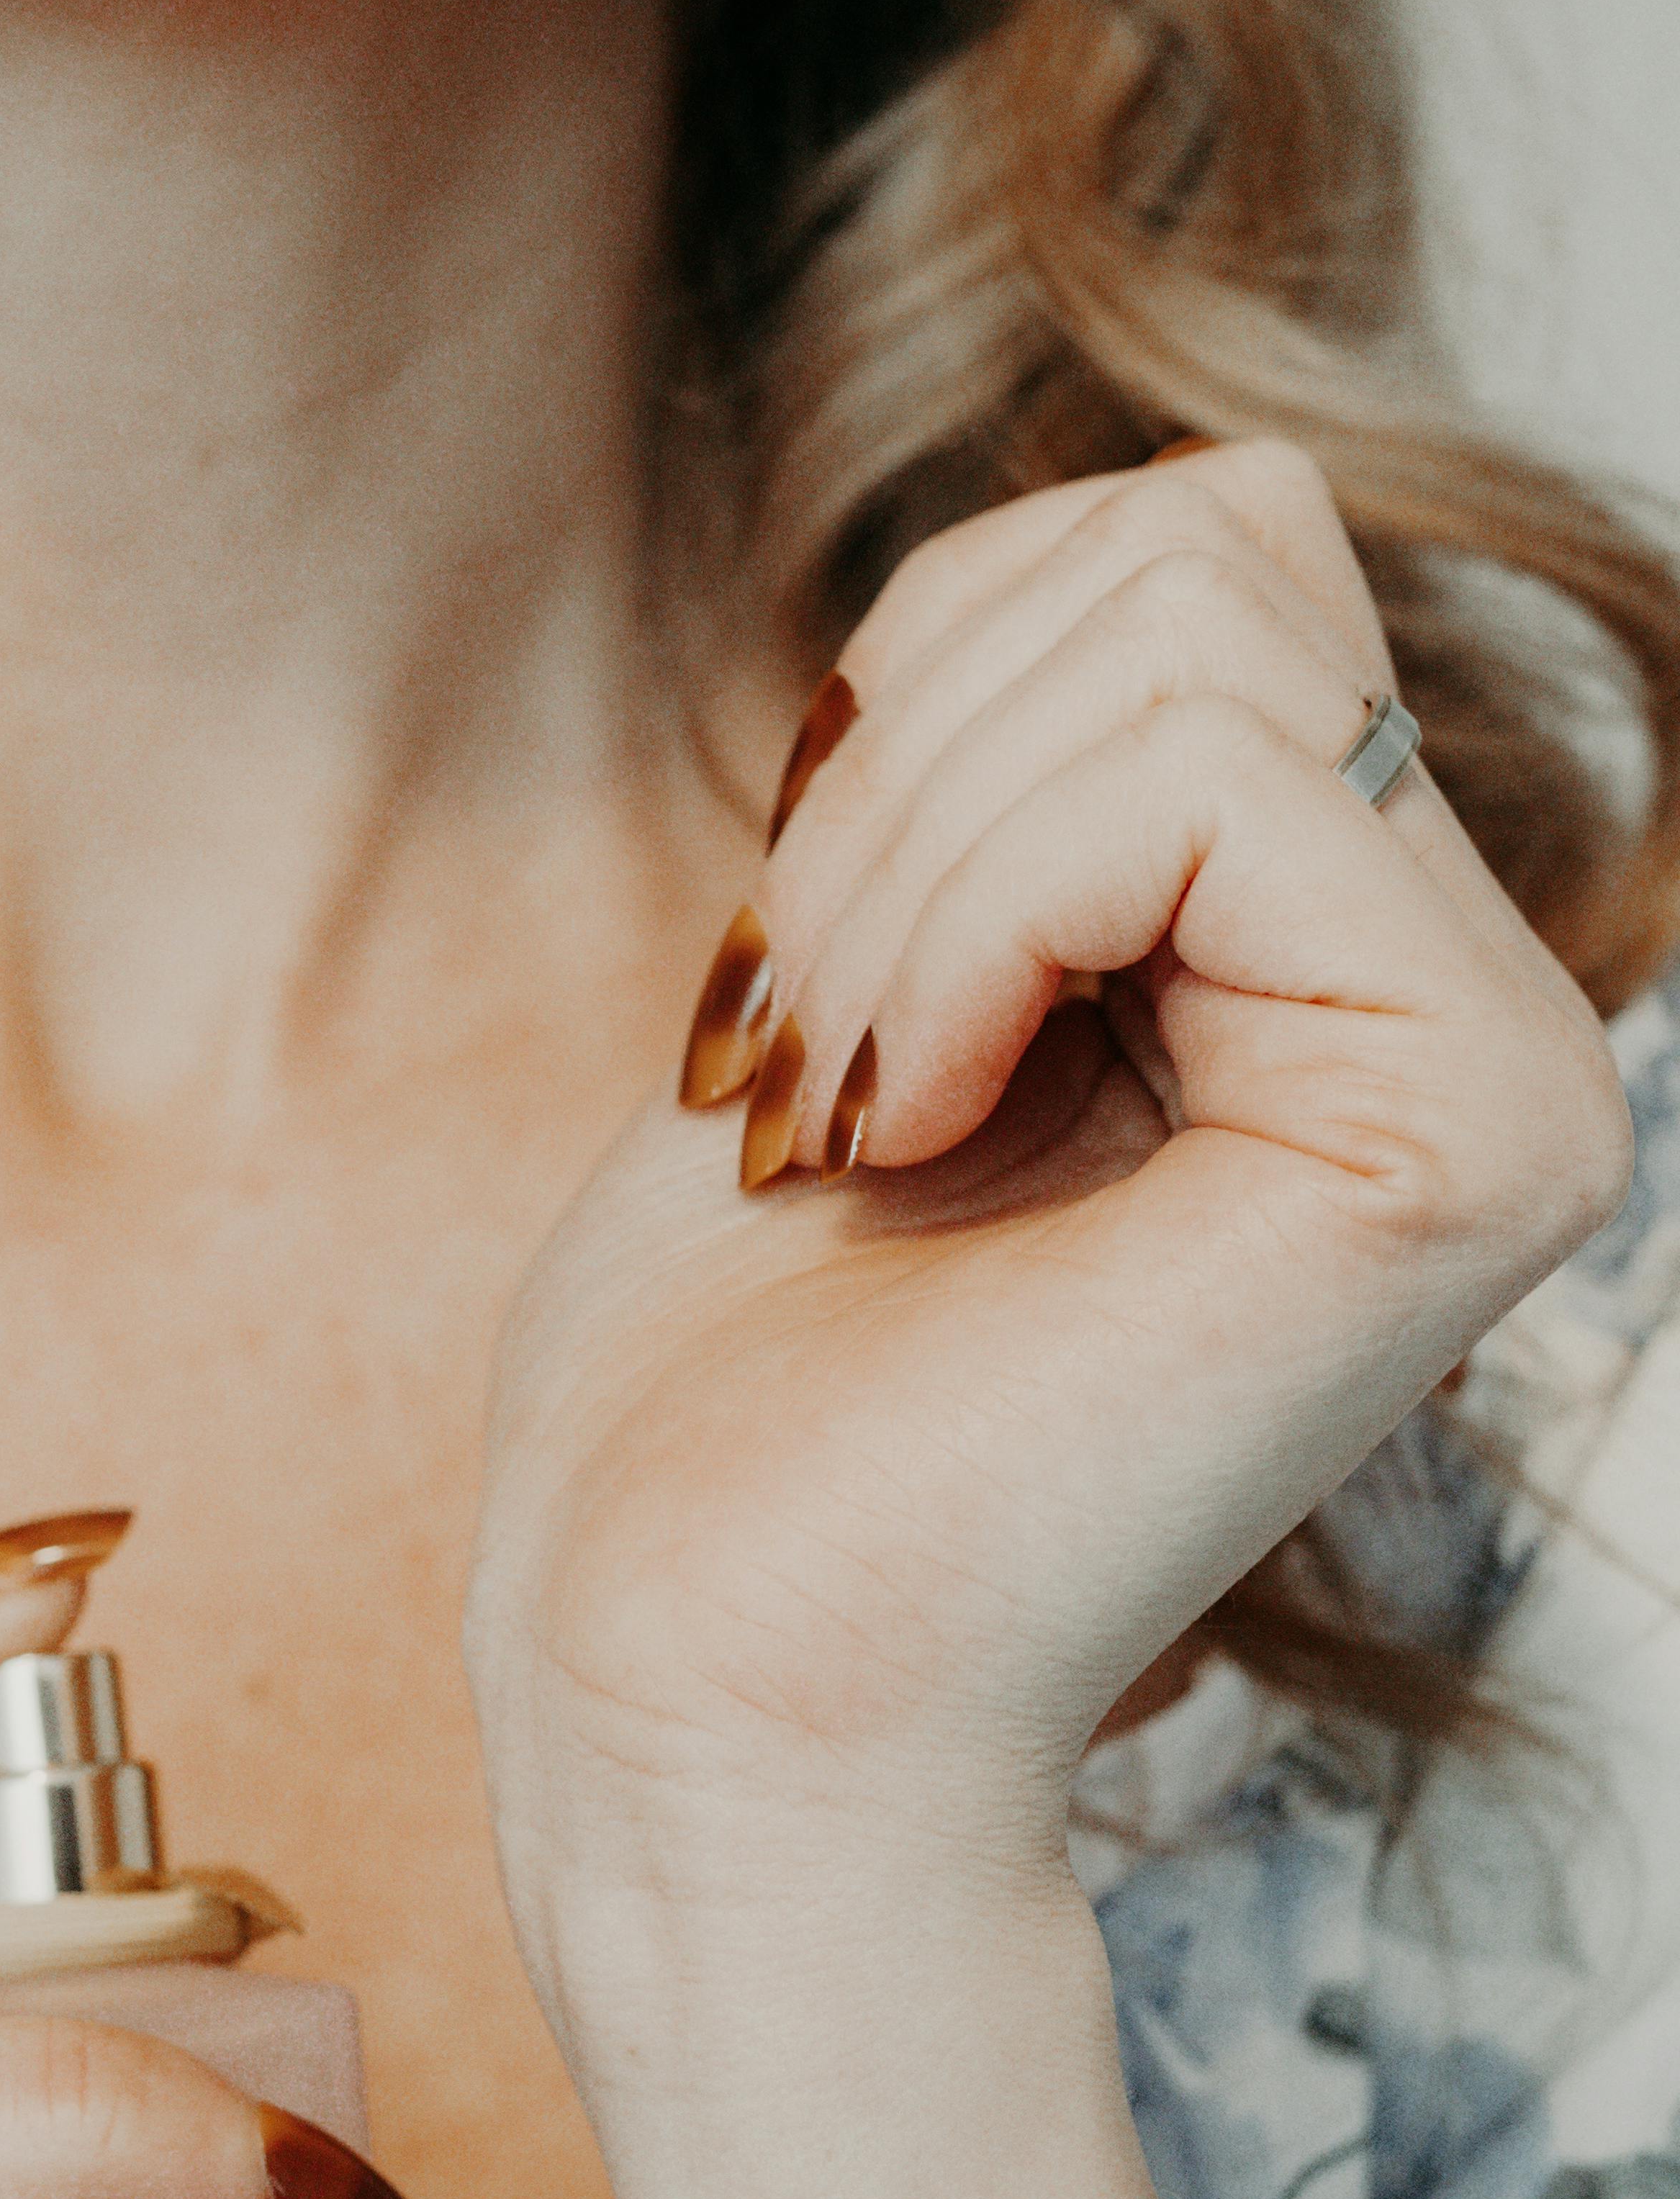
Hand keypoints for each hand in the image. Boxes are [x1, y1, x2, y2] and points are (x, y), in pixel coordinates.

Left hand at [470, 441, 1629, 2055]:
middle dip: (904, 760)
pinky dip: (967, 915)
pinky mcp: (1464, 1135)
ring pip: (1201, 618)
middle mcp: (1468, 1011)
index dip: (921, 697)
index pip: (1192, 552)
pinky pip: (1205, 776)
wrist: (696, 1671)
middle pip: (1215, 539)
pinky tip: (913, 1127)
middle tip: (819, 1050)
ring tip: (859, 1108)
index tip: (810, 975)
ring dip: (905, 851)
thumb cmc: (727, 1381)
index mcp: (1330, 970)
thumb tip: (1124, 527)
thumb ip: (1026, 747)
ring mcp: (1502, 1074)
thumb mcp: (863, 966)